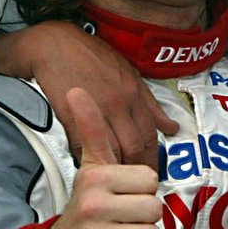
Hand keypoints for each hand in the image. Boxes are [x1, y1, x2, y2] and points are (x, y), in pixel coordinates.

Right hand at [1, 22, 179, 168]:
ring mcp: (96, 109)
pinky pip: (83, 146)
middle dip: (135, 169)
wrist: (55, 44)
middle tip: (133, 184)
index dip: (152, 159)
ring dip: (114, 168)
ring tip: (114, 181)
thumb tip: (171, 127)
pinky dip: (86, 159)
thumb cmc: (91, 56)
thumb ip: (150, 103)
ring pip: (112, 150)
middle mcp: (119, 103)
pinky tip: (88, 168)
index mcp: (135, 93)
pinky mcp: (71, 114)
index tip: (149, 173)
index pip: (150, 136)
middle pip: (134, 147)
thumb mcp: (128, 72)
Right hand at [38, 89, 161, 228]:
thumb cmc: (88, 204)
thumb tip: (76, 89)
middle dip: (144, 216)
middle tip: (123, 217)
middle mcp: (92, 205)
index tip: (122, 193)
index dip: (142, 189)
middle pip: (155, 209)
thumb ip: (92, 128)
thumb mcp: (91, 165)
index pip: (151, 179)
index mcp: (95, 176)